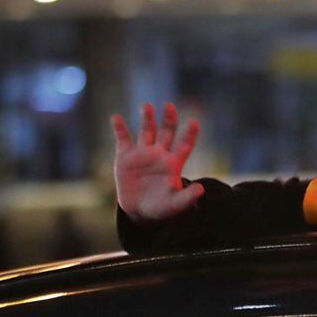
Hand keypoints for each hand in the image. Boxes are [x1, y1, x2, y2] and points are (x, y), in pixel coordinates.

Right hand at [112, 102, 203, 224]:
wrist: (138, 210)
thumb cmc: (161, 206)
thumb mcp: (175, 204)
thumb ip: (188, 197)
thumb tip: (201, 190)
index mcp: (174, 162)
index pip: (184, 144)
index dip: (190, 133)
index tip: (194, 122)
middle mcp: (159, 153)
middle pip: (167, 131)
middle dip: (169, 119)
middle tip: (169, 106)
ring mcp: (142, 153)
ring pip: (147, 131)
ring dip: (147, 118)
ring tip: (147, 106)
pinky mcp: (125, 157)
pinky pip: (123, 139)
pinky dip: (119, 128)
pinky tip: (116, 118)